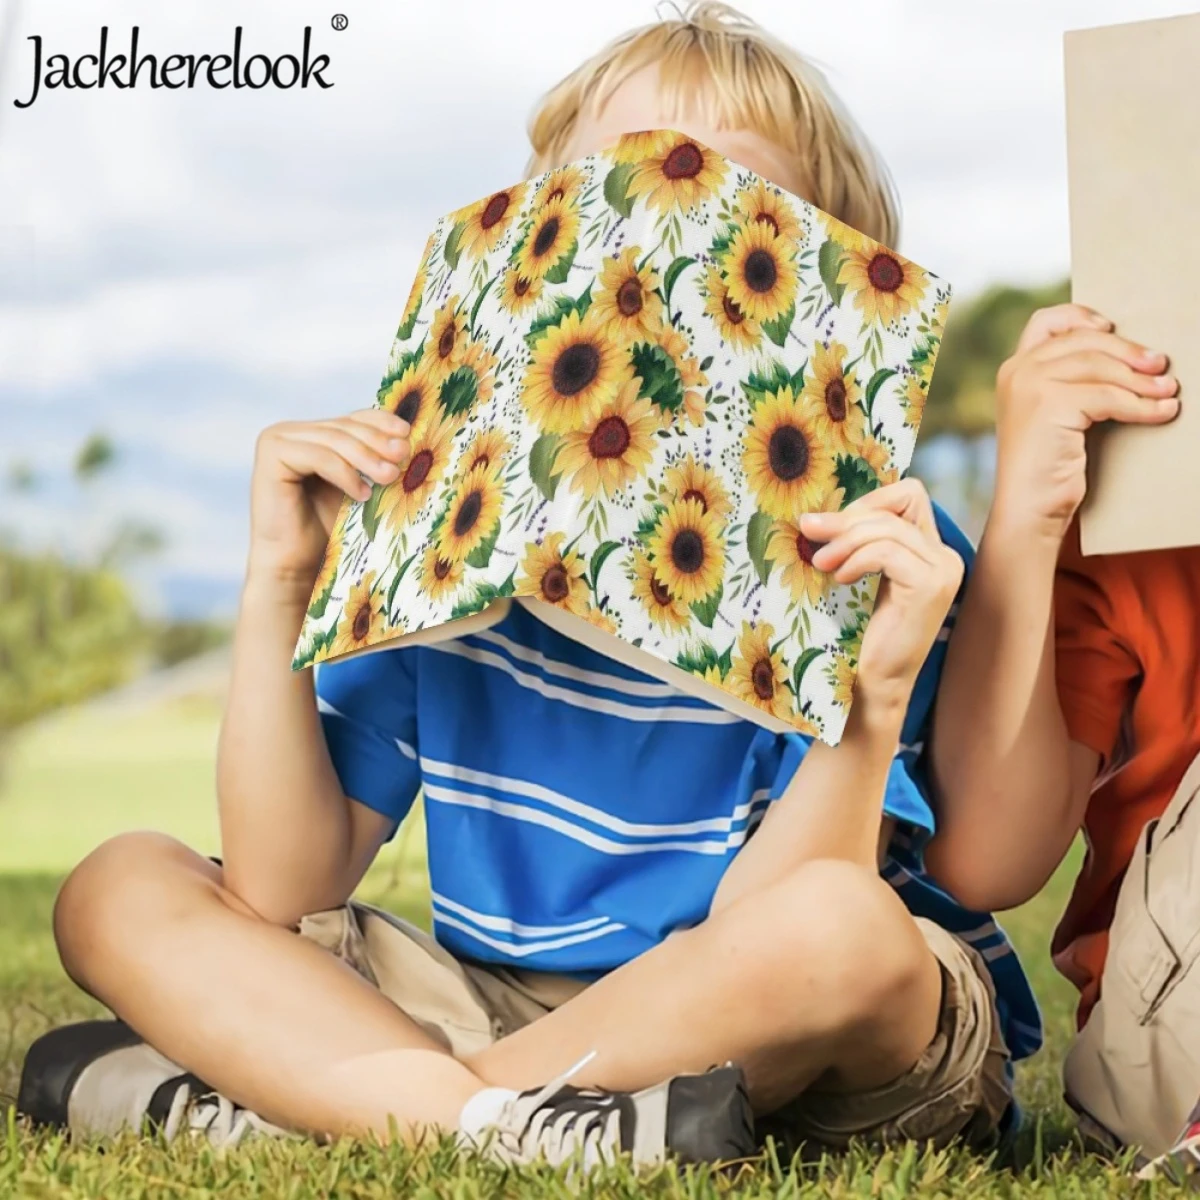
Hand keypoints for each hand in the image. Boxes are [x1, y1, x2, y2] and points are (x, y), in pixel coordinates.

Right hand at [248, 409, 409, 592]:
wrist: (295, 562)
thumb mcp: (357, 486)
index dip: (381, 422)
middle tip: (403, 455)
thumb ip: (371, 460)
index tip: (408, 434)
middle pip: (344, 427)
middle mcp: (291, 432)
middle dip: (378, 442)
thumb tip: (407, 439)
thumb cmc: (326, 529)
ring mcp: (277, 440)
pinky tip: (362, 494)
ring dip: (367, 458)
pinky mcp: (271, 455)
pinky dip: (344, 474)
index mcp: (312, 434)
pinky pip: (319, 457)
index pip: (352, 418)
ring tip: (390, 477)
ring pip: (334, 440)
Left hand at [801, 479, 962, 712]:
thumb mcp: (864, 574)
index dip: (870, 501)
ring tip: (820, 563)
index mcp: (932, 549)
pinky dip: (857, 559)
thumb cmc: (864, 630)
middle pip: (898, 506)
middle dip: (848, 518)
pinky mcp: (930, 586)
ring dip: (845, 540)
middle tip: (809, 532)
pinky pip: (886, 552)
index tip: (833, 525)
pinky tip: (841, 578)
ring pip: (888, 528)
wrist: (876, 680)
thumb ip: (858, 540)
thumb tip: (814, 516)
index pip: (909, 494)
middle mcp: (946, 556)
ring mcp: (943, 571)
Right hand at [994, 303, 1178, 539]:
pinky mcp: (1048, 405)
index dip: (1080, 316)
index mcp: (1014, 370)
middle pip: (1085, 341)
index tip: (1112, 327)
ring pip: (1100, 367)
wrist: (1028, 508)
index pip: (1045, 322)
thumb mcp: (1049, 414)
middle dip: (1129, 352)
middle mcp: (1017, 372)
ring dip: (1142, 380)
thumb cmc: (1045, 467)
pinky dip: (1141, 405)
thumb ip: (1066, 382)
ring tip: (1168, 391)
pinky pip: (1109, 396)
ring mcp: (1029, 386)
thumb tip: (1128, 358)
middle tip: (1161, 366)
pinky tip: (1161, 412)